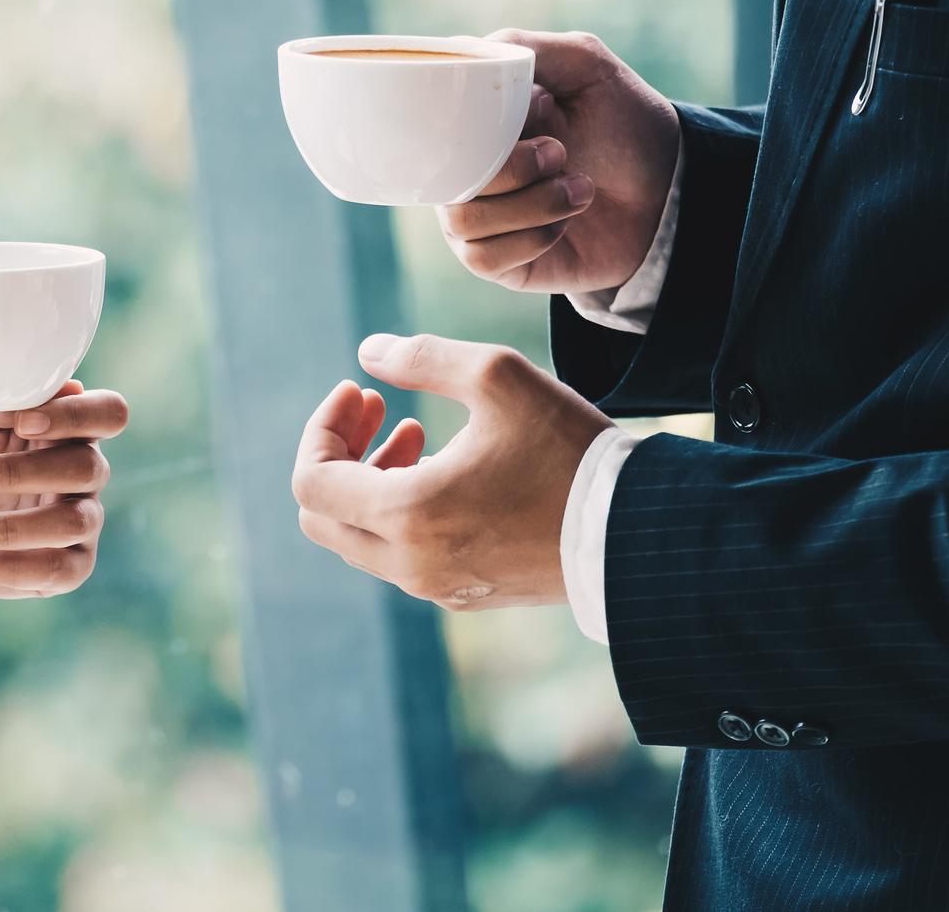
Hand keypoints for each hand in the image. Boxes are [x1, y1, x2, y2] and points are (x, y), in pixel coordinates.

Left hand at [0, 381, 127, 599]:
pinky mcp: (70, 566)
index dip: (76, 417)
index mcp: (69, 428)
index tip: (23, 424)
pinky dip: (15, 567)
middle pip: (88, 468)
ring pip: (73, 522)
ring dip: (12, 527)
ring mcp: (82, 519)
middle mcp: (86, 472)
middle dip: (21, 473)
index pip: (107, 413)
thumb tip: (35, 400)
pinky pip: (60, 570)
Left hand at [290, 333, 612, 609]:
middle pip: (321, 518)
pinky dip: (400, 511)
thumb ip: (421, 357)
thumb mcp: (497, 377)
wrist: (638, 535)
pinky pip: (401, 557)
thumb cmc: (569, 452)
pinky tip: (446, 469)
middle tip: (380, 410)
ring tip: (415, 431)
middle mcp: (410, 564)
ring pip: (360, 539)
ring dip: (370, 480)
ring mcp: (436, 587)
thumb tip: (367, 353)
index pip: (310, 481)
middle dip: (338, 455)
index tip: (361, 392)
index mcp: (406, 515)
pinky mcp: (465, 595)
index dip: (323, 428)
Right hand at [439, 29, 679, 293]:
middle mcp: (468, 170)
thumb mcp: (585, 65)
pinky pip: (482, 258)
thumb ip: (526, 48)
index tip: (540, 108)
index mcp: (477, 123)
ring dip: (530, 205)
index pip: (437, 125)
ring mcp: (479, 217)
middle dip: (513, 167)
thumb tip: (466, 54)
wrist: (669, 192)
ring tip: (580, 189)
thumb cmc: (625, 123)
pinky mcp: (497, 262)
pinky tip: (563, 226)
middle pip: (448, 176)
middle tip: (562, 153)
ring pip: (462, 220)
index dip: (479, 124)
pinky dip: (530, 240)